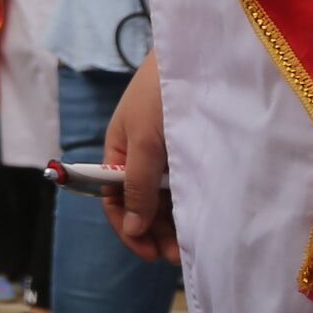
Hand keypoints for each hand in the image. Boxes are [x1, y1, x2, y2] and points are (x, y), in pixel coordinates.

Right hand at [102, 50, 178, 262]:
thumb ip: (137, 186)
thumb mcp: (145, 142)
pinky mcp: (188, 150)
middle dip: (153, 232)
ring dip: (171, 224)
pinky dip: (187, 206)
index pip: (113, 200)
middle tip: (177, 256)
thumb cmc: (161, 95)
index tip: (149, 252)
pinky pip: (182, 186)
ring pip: (163, 199)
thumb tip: (133, 227)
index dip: (127, 228)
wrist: (197, 56)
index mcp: (118, 151)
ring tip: (191, 245)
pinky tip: (199, 220)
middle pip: (140, 204)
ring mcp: (165, 154)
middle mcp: (139, 156)